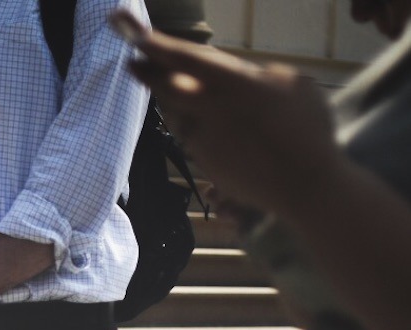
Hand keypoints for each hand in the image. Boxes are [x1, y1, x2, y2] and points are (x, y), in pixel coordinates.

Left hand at [113, 11, 339, 219]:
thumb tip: (240, 74)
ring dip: (166, 97)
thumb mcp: (291, 83)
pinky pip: (188, 134)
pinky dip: (184, 120)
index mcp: (232, 83)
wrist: (301, 184)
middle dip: (147, 73)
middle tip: (133, 62)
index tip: (134, 36)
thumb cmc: (306, 128)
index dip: (156, 45)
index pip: (185, 59)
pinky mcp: (202, 160)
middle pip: (166, 88)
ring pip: (175, 112)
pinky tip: (187, 115)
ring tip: (159, 82)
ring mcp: (202, 138)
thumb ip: (257, 74)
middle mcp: (209, 110)